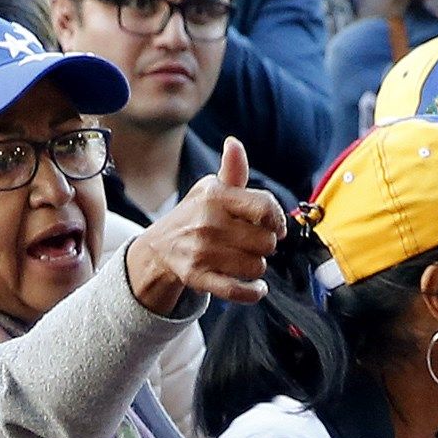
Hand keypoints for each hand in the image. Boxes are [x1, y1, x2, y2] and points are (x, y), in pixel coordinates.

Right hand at [123, 141, 284, 311]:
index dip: (277, 220)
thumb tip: (234, 144)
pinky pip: (237, 291)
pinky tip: (256, 288)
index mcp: (216, 197)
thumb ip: (232, 170)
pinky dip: (253, 292)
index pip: (264, 208)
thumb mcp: (211, 189)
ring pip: (256, 266)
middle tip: (253, 243)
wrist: (159, 246)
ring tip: (244, 259)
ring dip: (256, 266)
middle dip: (265, 245)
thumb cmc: (196, 214)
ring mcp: (202, 252)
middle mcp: (209, 223)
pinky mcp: (198, 277)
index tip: (276, 226)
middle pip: (266, 242)